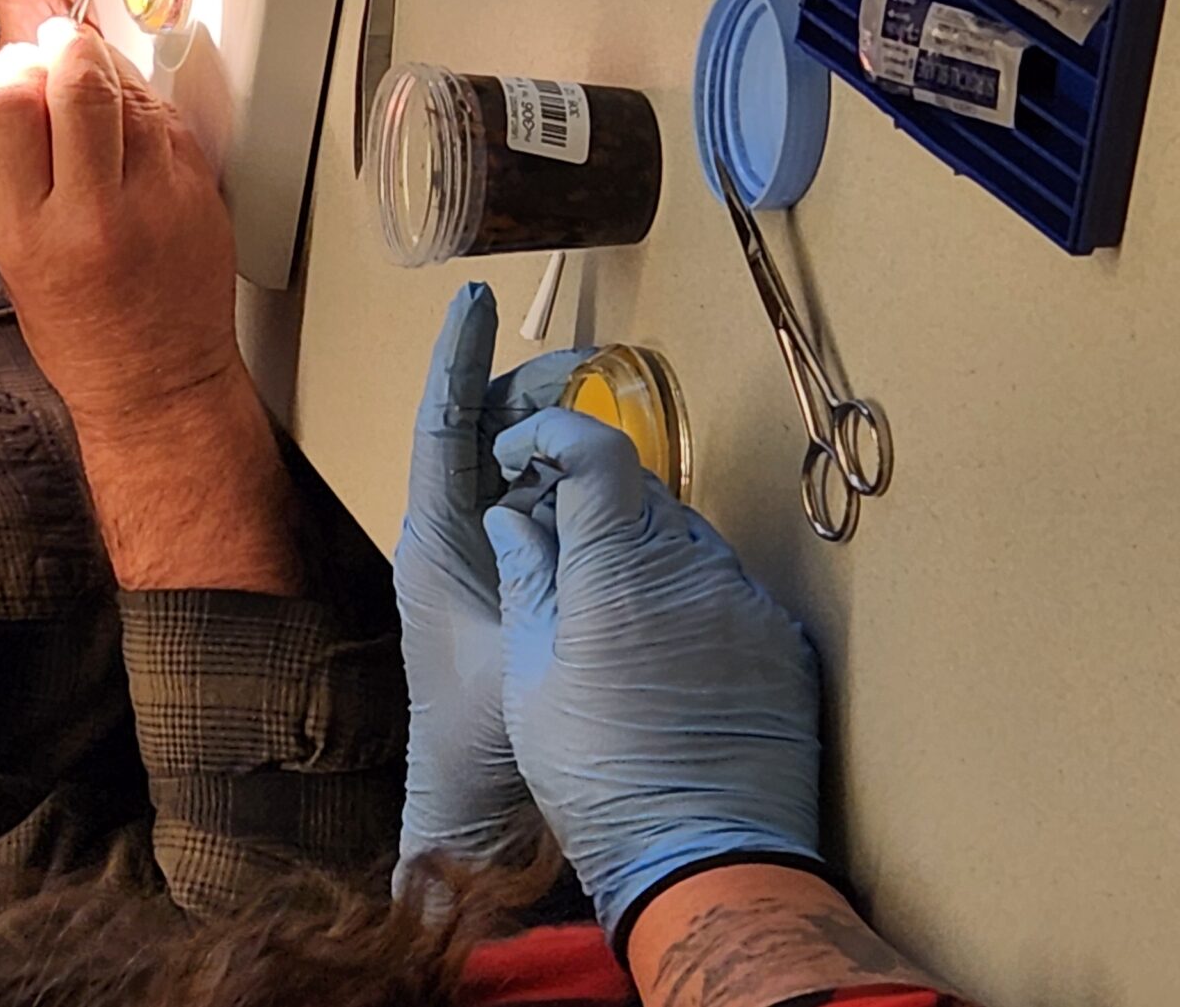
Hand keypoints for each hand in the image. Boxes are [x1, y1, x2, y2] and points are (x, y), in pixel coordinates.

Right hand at [0, 25, 291, 593]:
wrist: (159, 381)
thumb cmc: (80, 331)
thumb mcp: (15, 258)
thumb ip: (13, 173)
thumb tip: (15, 87)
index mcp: (33, 234)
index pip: (14, 111)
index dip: (12, 71)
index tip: (14, 63)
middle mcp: (97, 212)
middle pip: (80, 87)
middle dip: (65, 48)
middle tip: (56, 41)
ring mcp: (159, 198)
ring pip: (131, 93)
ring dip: (105, 68)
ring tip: (85, 70)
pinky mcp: (200, 191)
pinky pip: (167, 118)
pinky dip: (142, 102)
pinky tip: (125, 112)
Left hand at [396, 285, 585, 872]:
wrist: (473, 803)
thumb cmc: (484, 737)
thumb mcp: (517, 658)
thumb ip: (535, 588)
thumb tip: (544, 514)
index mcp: (436, 539)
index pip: (443, 425)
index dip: (457, 359)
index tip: (474, 298)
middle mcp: (449, 534)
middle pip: (480, 430)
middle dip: (522, 385)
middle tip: (583, 360)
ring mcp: (477, 554)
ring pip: (508, 464)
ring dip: (545, 427)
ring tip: (598, 398)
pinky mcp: (505, 577)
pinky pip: (529, 503)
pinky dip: (562, 474)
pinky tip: (605, 466)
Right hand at [483, 410, 824, 941]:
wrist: (706, 859)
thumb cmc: (597, 776)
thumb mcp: (532, 679)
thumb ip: (528, 581)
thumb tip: (511, 517)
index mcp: (618, 573)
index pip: (594, 451)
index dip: (552, 433)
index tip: (520, 453)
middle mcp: (693, 571)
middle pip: (639, 492)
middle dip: (587, 499)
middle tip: (549, 536)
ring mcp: (746, 605)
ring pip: (686, 537)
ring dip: (639, 549)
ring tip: (605, 608)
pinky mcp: (781, 642)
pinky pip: (726, 588)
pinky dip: (687, 595)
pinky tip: (662, 650)